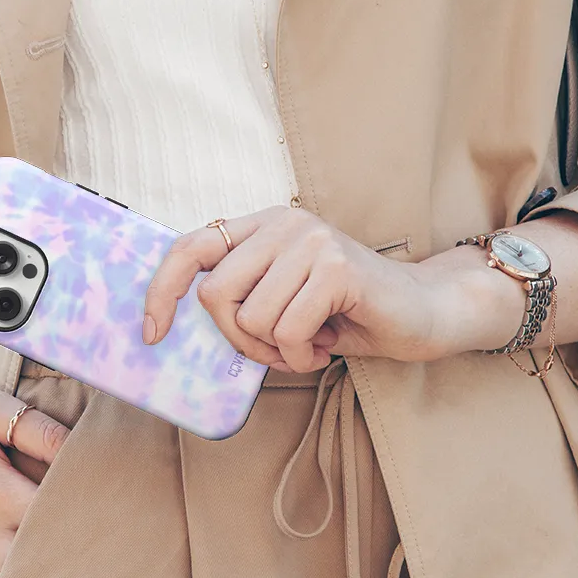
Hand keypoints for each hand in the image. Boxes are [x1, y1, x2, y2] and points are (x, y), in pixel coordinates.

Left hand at [144, 206, 526, 371]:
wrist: (424, 312)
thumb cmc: (346, 313)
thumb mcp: (281, 300)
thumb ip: (240, 299)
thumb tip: (174, 323)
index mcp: (263, 225)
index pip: (190, 247)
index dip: (161, 290)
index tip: (153, 333)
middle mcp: (284, 222)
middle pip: (214, 295)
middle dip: (238, 340)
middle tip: (277, 349)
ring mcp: (311, 240)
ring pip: (251, 319)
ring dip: (277, 351)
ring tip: (310, 342)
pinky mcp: (337, 267)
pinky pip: (287, 330)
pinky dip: (303, 355)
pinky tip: (328, 344)